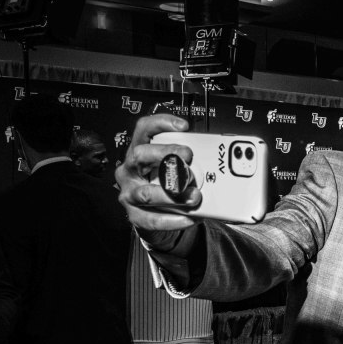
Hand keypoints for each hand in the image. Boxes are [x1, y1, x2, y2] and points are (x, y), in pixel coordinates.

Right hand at [115, 114, 202, 231]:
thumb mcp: (175, 169)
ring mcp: (129, 193)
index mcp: (140, 153)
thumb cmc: (167, 187)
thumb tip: (213, 163)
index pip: (144, 130)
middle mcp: (130, 170)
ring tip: (195, 196)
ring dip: (173, 194)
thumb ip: (187, 163)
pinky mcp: (135, 215)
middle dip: (166, 154)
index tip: (183, 126)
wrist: (158, 217)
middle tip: (188, 156)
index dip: (161, 123)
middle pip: (140, 155)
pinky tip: (189, 217)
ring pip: (147, 192)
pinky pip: (153, 219)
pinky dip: (173, 219)